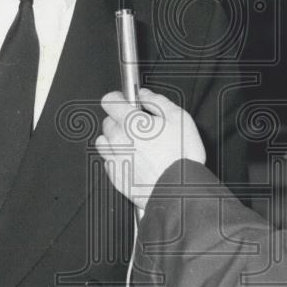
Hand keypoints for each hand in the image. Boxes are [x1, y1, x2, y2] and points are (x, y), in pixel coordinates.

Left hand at [97, 88, 205, 209]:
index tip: (125, 100)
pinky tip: (134, 160)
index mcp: (131, 122)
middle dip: (120, 120)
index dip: (118, 98)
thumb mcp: (179, 118)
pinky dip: (117, 158)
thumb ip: (158, 101)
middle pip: (107, 122)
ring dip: (115, 139)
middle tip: (139, 126)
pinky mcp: (116, 176)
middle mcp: (118, 140)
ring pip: (104, 141)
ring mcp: (115, 159)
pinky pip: (108, 161)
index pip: (109, 101)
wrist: (179, 191)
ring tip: (135, 144)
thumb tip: (145, 94)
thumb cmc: (182, 157)